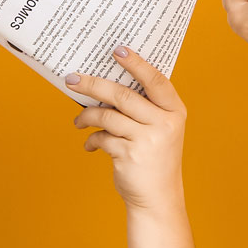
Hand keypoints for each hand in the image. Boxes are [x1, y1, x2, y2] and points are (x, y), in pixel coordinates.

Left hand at [68, 47, 188, 211]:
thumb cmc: (155, 158)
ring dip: (86, 116)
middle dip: (93, 84)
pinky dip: (92, 139)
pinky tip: (90, 143)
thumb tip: (105, 87)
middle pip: (123, 95)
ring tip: (78, 120)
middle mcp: (164, 123)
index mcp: (175, 111)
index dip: (136, 63)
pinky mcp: (129, 156)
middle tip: (72, 79)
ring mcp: (147, 140)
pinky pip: (102, 138)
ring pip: (107, 115)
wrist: (158, 198)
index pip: (156, 80)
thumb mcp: (161, 129)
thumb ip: (144, 109)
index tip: (117, 49)